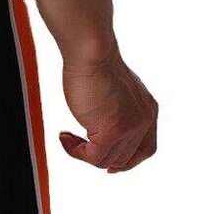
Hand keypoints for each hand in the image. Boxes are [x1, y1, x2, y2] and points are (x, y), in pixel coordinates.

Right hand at [60, 48, 157, 171]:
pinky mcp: (113, 132)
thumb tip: (100, 120)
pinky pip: (93, 158)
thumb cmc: (94, 60)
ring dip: (84, 153)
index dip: (127, 161)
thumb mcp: (113, 88)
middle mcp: (144, 121)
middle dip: (99, 157)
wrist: (92, 51)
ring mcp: (131, 128)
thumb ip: (116, 107)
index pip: (146, 148)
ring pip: (108, 160)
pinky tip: (65, 137)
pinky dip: (76, 152)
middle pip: (125, 158)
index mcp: (147, 109)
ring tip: (67, 137)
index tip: (106, 162)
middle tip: (76, 145)